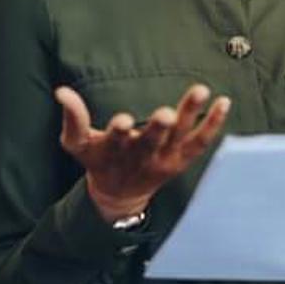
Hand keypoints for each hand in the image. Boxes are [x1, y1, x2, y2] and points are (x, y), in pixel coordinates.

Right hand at [55, 83, 231, 219]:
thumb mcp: (77, 144)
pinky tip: (224, 103)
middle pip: (151, 142)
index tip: (122, 121)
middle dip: (158, 129)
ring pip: (180, 137)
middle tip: (165, 114)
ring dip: (190, 115)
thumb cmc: (98, 160)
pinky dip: (212, 125)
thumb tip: (61, 91)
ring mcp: (164, 158)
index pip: (115, 140)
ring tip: (201, 90)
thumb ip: (72, 118)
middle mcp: (141, 156)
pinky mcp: (182, 159)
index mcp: (114, 150)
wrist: (120, 193)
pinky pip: (200, 142)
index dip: (118, 132)